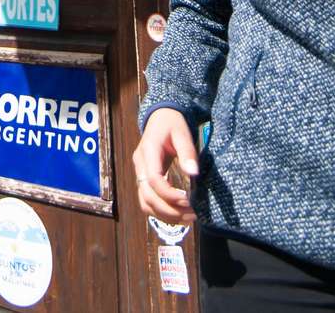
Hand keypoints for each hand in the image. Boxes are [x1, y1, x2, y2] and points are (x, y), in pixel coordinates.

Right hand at [133, 109, 198, 223]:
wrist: (160, 116)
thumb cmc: (172, 123)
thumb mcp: (182, 133)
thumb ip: (187, 153)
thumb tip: (193, 173)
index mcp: (148, 152)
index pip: (154, 180)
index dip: (170, 194)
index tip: (189, 200)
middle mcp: (140, 165)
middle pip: (147, 197)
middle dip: (169, 210)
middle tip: (192, 215)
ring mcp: (140, 173)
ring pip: (145, 203)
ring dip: (164, 215)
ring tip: (187, 218)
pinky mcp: (144, 179)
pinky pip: (147, 201)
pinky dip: (160, 211)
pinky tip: (177, 214)